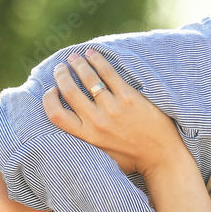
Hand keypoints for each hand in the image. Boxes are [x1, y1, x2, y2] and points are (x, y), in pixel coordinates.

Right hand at [42, 50, 183, 176]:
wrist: (162, 156)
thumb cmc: (132, 157)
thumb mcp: (102, 156)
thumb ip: (87, 141)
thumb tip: (72, 127)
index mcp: (87, 136)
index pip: (56, 115)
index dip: (49, 99)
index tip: (51, 90)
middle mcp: (97, 122)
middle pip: (69, 91)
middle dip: (62, 75)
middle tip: (61, 67)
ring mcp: (113, 108)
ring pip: (88, 78)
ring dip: (78, 64)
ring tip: (76, 58)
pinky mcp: (129, 97)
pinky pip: (108, 73)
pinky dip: (98, 60)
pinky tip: (93, 54)